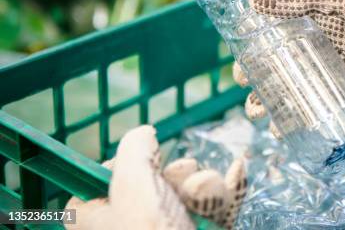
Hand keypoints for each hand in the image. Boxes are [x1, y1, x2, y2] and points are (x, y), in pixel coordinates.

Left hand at [65, 125, 246, 229]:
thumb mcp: (133, 186)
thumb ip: (134, 151)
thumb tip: (144, 133)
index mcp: (98, 218)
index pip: (105, 178)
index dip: (129, 164)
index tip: (147, 160)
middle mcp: (132, 223)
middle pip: (157, 179)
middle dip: (179, 174)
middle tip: (182, 180)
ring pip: (190, 189)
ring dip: (205, 186)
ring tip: (205, 199)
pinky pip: (214, 204)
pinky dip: (226, 192)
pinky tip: (237, 175)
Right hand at [234, 0, 344, 127]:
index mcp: (323, 11)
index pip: (281, 25)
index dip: (258, 40)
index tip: (238, 55)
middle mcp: (329, 38)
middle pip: (287, 58)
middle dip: (263, 75)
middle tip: (246, 87)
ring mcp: (342, 64)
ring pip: (302, 84)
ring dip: (278, 99)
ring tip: (260, 112)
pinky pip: (324, 102)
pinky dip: (304, 115)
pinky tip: (286, 127)